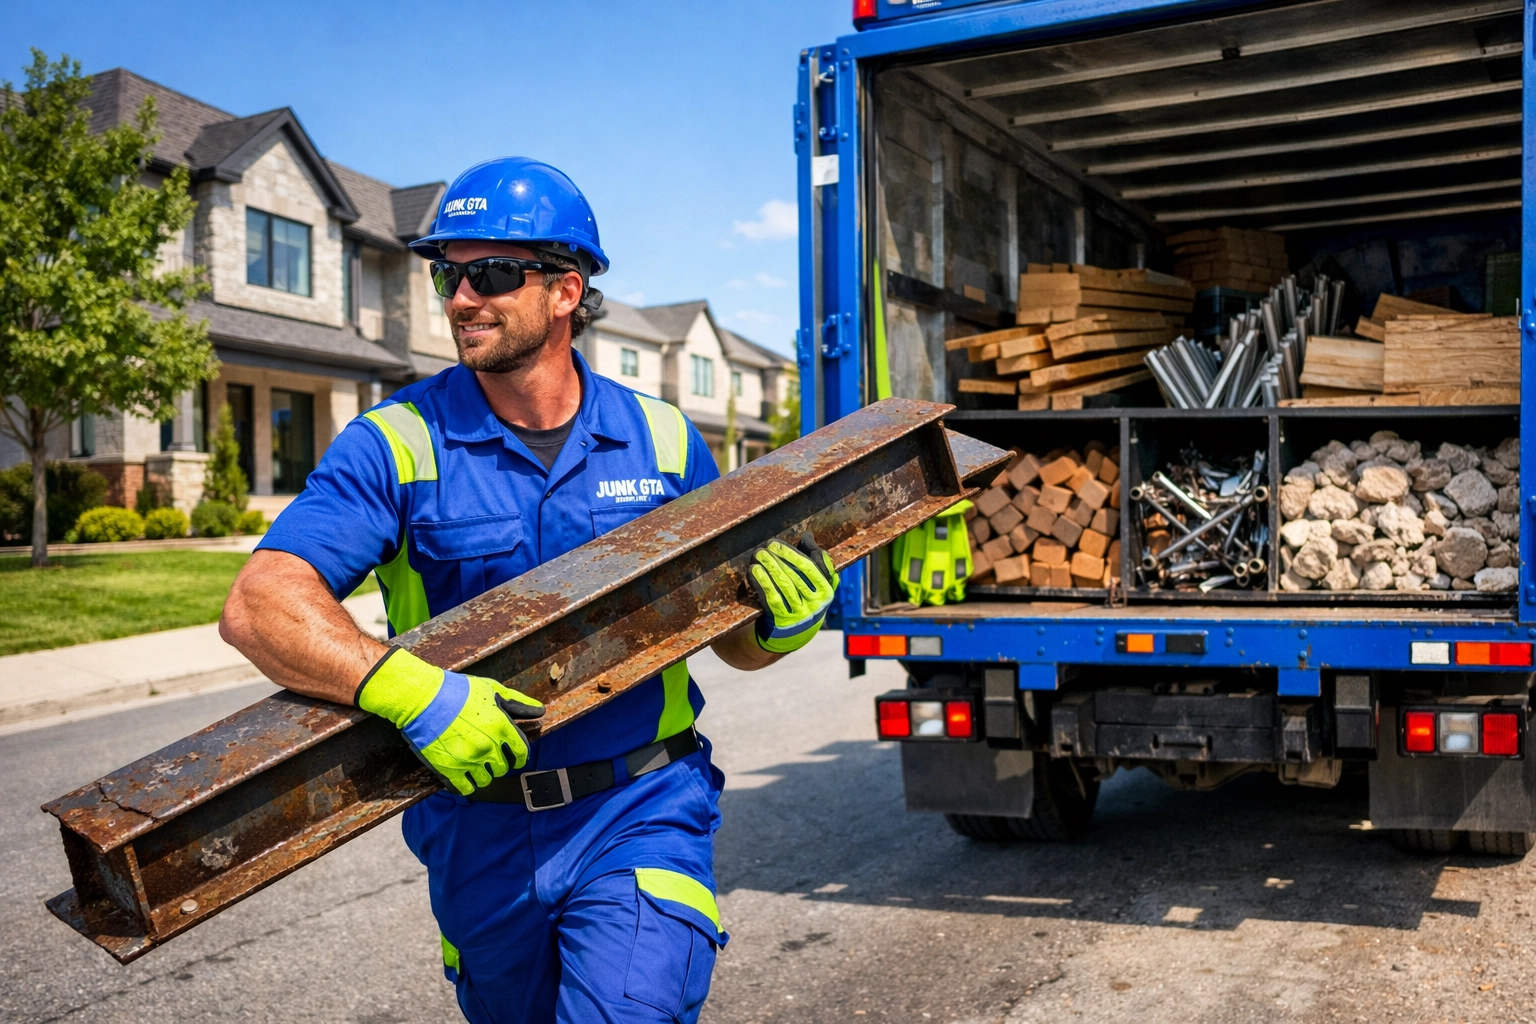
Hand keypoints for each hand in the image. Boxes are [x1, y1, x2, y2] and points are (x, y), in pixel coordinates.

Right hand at [357, 648, 544, 795]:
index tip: (514, 756)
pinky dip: (467, 784)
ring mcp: (469, 761)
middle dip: (499, 762)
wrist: (423, 699)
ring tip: (474, 763)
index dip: (519, 756)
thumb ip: (519, 703)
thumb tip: (541, 711)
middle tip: (488, 754)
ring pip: (486, 780)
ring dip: (483, 773)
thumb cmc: (458, 691)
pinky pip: (467, 788)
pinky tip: (462, 774)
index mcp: (502, 727)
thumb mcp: (492, 690)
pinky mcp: (450, 771)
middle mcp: (489, 747)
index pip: (522, 752)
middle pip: (503, 768)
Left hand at [747, 534, 839, 654]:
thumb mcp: (814, 584)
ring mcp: (800, 614)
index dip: (794, 553)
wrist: (792, 635)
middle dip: (780, 558)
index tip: (777, 544)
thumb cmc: (803, 600)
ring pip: (784, 585)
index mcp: (827, 591)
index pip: (813, 567)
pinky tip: (753, 571)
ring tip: (759, 555)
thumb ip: (814, 561)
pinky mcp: (783, 622)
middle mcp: (817, 604)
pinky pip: (771, 599)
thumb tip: (808, 536)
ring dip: (770, 567)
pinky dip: (761, 583)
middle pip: (797, 575)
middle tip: (766, 546)